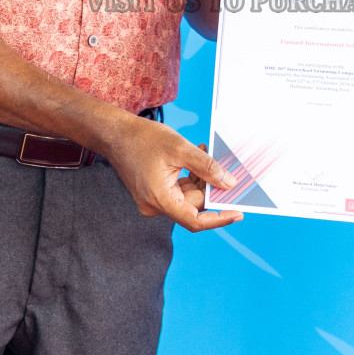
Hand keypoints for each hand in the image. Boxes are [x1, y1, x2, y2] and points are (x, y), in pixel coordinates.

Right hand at [103, 116, 243, 232]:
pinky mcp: (154, 193)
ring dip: (200, 178)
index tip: (237, 213)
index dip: (218, 218)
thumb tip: (229, 184)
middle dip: (209, 186)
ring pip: (187, 197)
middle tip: (223, 167)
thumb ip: (207, 167)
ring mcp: (153, 201)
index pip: (195, 220)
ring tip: (204, 153)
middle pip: (193, 205)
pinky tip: (194, 159)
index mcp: (160, 199)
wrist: (115, 134)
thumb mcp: (181, 149)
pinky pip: (178, 190)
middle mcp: (155, 206)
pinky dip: (189, 177)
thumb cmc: (143, 139)